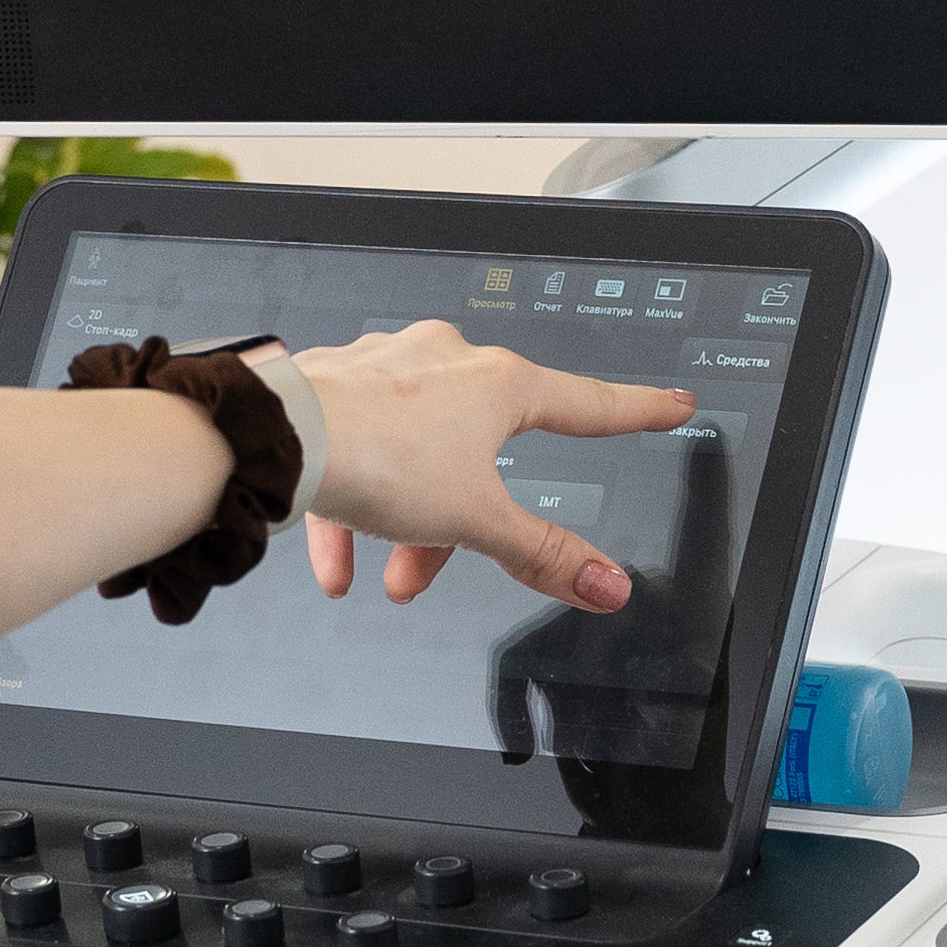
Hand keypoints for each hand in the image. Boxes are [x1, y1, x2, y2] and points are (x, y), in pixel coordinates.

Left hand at [293, 321, 696, 612]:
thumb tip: (605, 584)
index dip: (635, 410)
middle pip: (482, 453)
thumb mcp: (476, 520)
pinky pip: (359, 454)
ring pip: (415, 458)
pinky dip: (355, 511)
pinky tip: (337, 564)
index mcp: (498, 383)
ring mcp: (387, 371)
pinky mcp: (335, 390)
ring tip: (388, 578)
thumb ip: (542, 554)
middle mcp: (445, 362)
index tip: (670, 405)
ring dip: (405, 526)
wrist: (276, 438)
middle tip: (442, 571)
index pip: (588, 402)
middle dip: (461, 525)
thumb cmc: (376, 455)